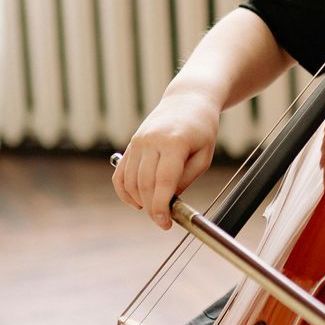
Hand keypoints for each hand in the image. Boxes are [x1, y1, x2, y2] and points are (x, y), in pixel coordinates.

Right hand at [113, 88, 217, 229]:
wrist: (187, 101)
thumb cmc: (201, 129)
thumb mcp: (203, 156)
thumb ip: (186, 179)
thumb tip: (168, 201)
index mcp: (174, 143)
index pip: (163, 182)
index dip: (161, 206)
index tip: (165, 224)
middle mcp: (151, 141)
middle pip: (144, 184)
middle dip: (151, 208)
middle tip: (162, 221)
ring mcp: (138, 142)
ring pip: (130, 181)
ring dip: (138, 201)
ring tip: (153, 209)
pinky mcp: (131, 144)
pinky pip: (120, 173)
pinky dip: (124, 191)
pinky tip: (136, 202)